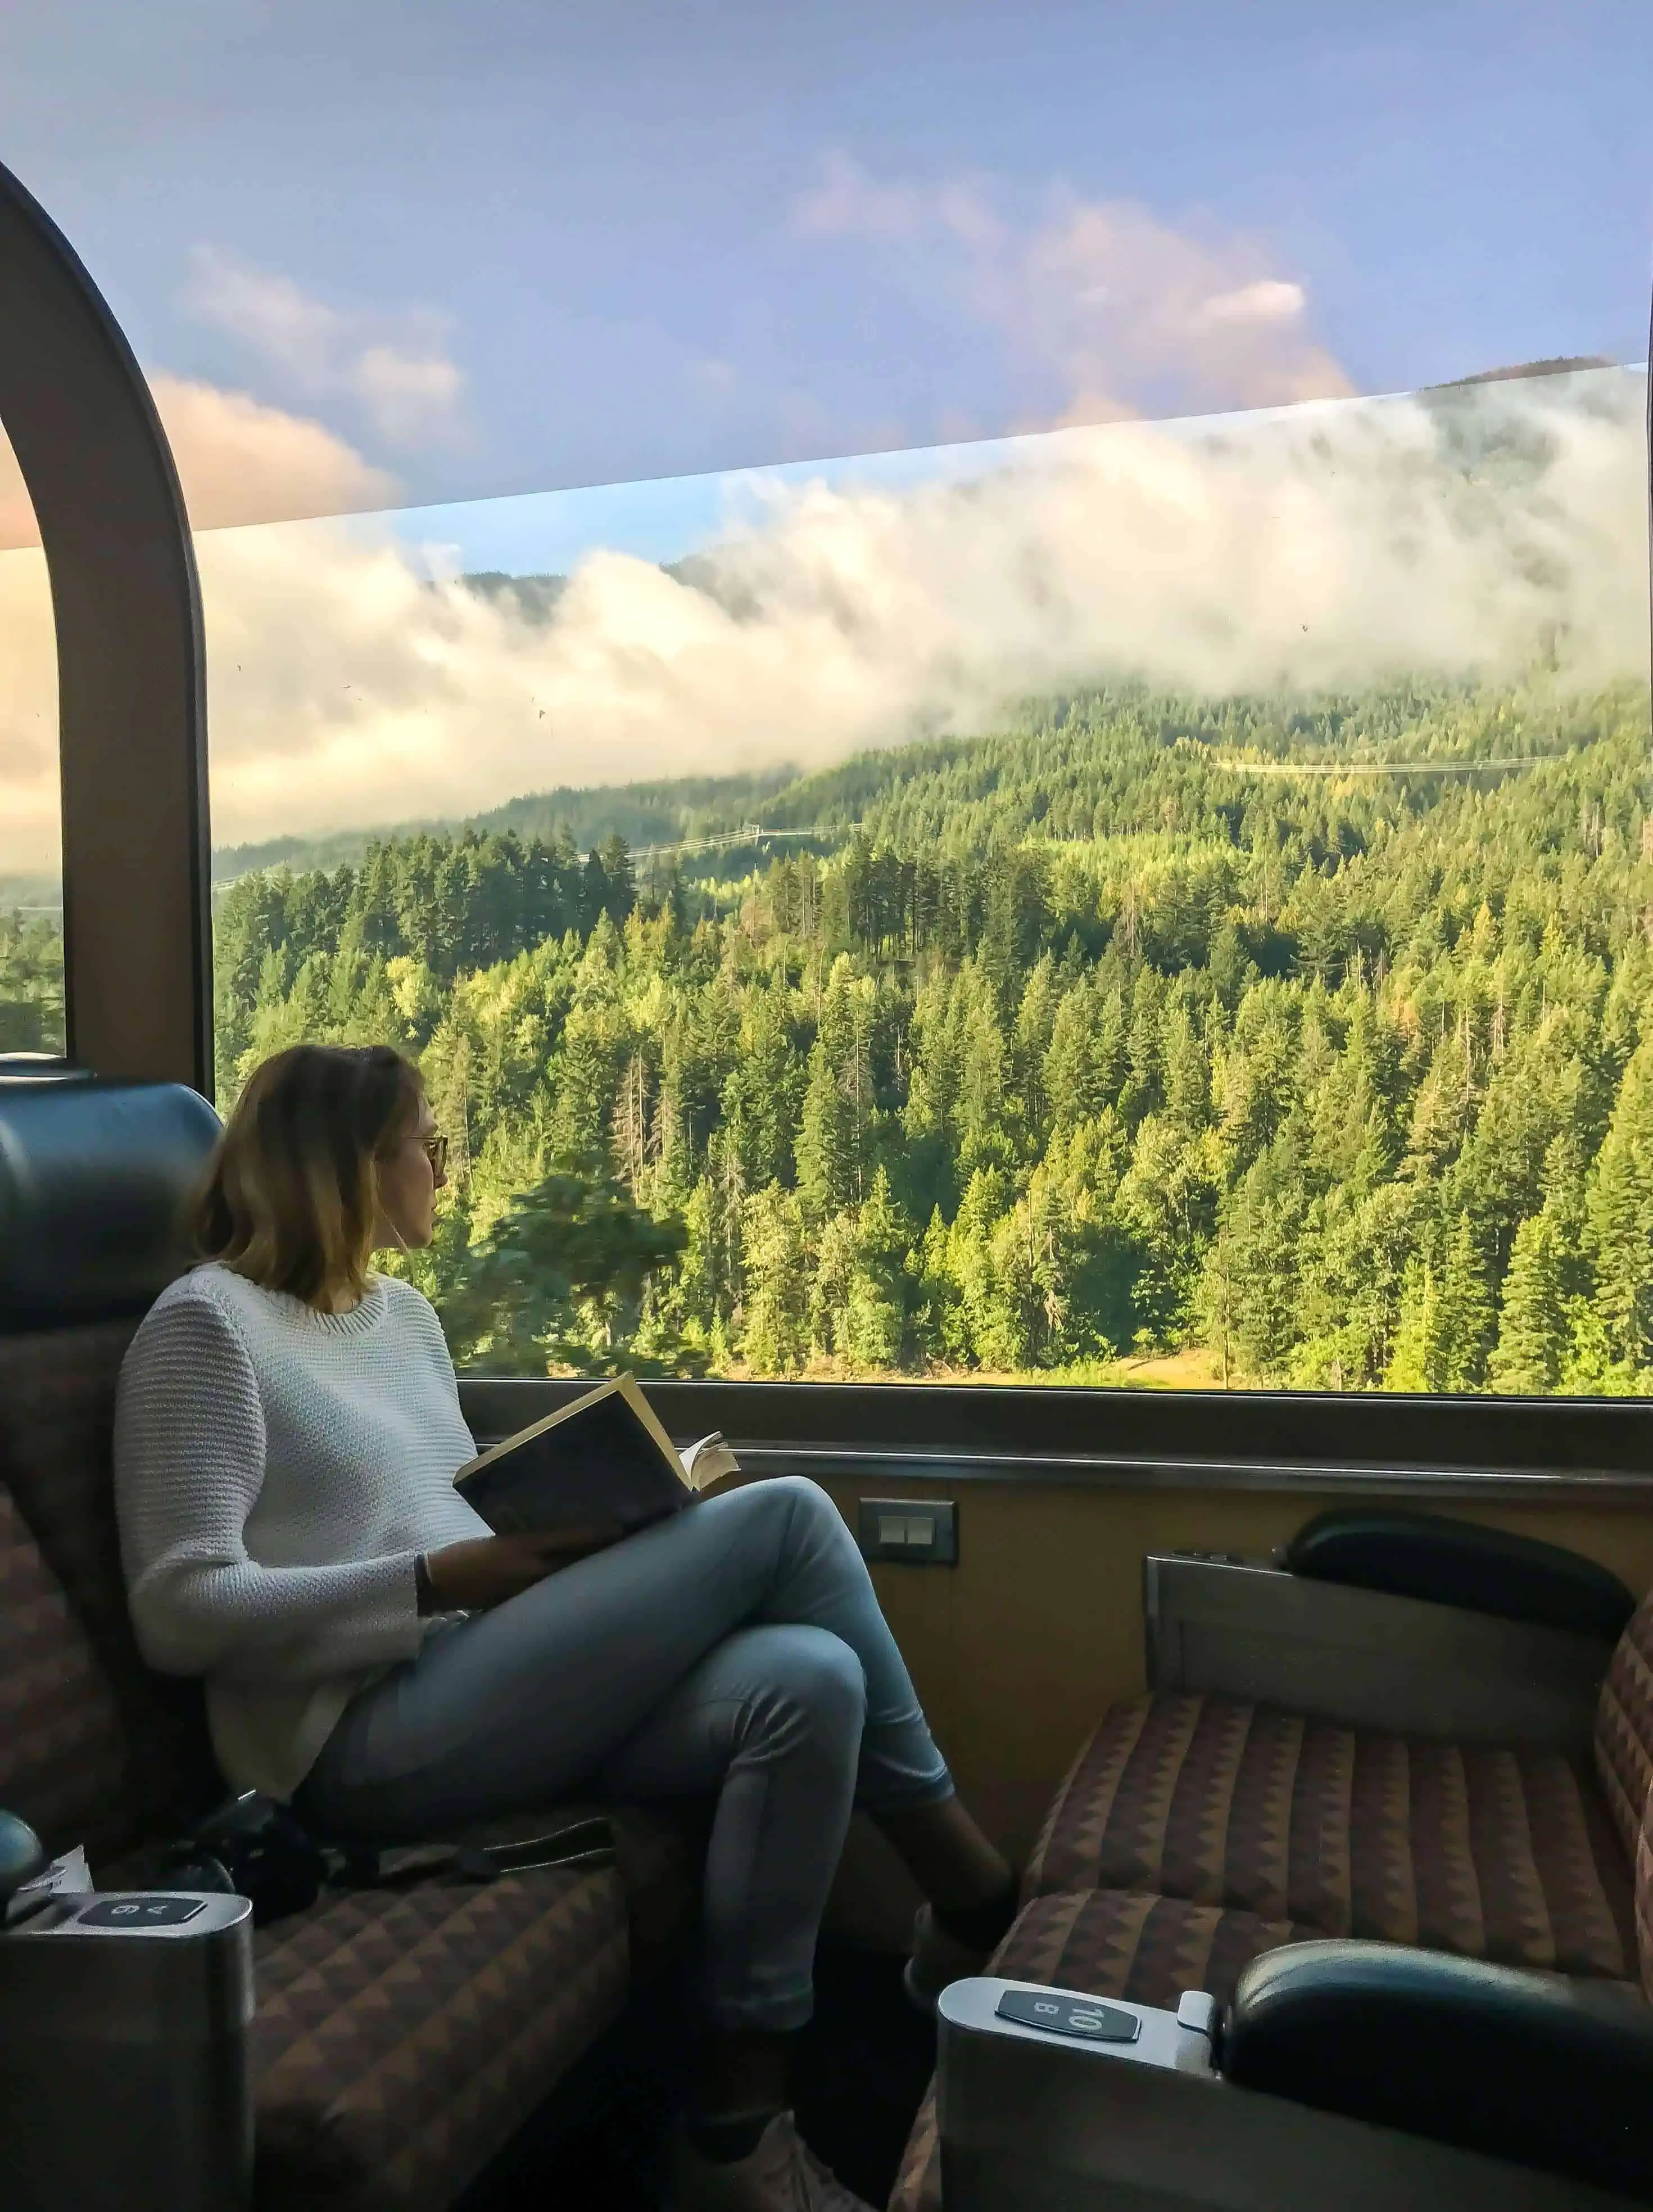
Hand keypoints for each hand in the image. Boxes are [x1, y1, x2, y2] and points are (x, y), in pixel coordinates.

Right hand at [423, 1527, 623, 1610]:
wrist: (438, 1581)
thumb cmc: (468, 1554)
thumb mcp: (500, 1541)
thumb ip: (528, 1543)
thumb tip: (557, 1542)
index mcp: (522, 1544)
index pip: (566, 1537)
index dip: (594, 1534)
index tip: (619, 1530)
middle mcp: (527, 1567)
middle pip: (572, 1563)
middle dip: (597, 1558)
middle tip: (626, 1553)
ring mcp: (524, 1590)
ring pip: (563, 1583)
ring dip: (584, 1579)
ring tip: (611, 1575)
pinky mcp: (518, 1606)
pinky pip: (548, 1601)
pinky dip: (564, 1598)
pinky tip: (578, 1599)